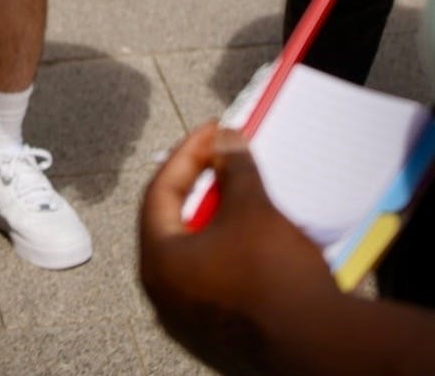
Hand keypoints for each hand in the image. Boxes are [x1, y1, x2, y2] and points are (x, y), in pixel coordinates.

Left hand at [139, 123, 333, 374]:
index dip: (188, 153)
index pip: (160, 190)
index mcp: (159, 263)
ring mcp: (189, 323)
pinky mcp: (217, 337)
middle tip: (224, 160)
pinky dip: (229, 253)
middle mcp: (164, 297)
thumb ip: (233, 167)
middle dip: (201, 187)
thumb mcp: (252, 207)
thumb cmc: (277, 278)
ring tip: (244, 195)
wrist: (320, 348)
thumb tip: (225, 140)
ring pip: (196, 255)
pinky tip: (255, 239)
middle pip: (174, 224)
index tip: (212, 132)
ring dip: (217, 221)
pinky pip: (215, 282)